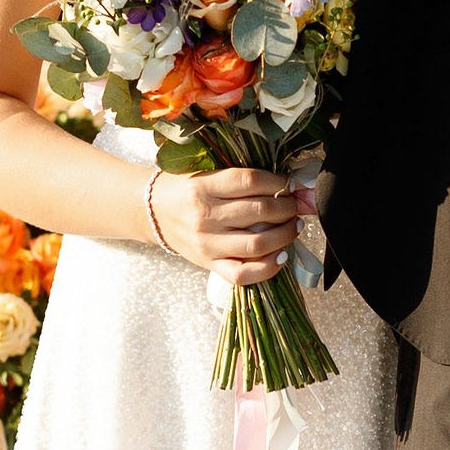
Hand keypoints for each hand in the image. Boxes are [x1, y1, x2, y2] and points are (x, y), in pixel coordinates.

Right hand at [145, 163, 310, 284]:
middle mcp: (205, 216)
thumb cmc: (187, 191)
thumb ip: (242, 180)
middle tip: (295, 205)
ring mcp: (208, 244)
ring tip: (294, 226)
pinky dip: (269, 267)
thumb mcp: (208, 176)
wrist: (154, 213)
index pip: (250, 181)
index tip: (288, 184)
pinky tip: (282, 255)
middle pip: (260, 211)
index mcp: (204, 187)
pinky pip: (243, 274)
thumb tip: (289, 184)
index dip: (278, 182)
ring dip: (286, 234)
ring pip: (258, 243)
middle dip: (288, 207)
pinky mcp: (210, 265)